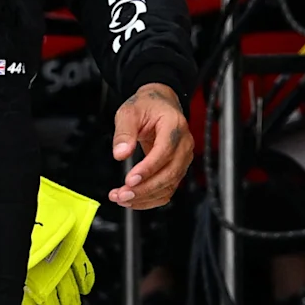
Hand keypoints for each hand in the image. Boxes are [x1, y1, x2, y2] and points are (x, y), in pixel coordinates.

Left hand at [106, 82, 193, 208]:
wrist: (160, 104)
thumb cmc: (146, 106)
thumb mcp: (129, 112)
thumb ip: (124, 132)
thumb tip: (120, 154)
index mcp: (174, 125)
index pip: (164, 151)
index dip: (148, 168)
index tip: (130, 179)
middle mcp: (184, 144)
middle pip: (169, 173)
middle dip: (144, 188)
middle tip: (122, 194)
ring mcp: (183, 158)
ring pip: (169, 185)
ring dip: (145, 197)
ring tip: (122, 198)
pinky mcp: (177, 169)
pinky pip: (167, 189)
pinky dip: (150, 199)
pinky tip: (133, 200)